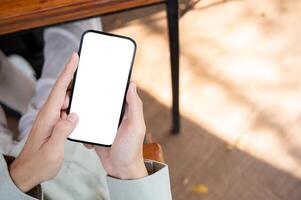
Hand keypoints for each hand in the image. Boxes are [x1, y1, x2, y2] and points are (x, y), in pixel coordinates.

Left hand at [9, 53, 78, 191]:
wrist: (28, 172)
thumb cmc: (39, 163)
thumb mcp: (52, 150)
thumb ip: (62, 131)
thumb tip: (74, 115)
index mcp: (48, 117)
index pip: (59, 90)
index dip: (68, 72)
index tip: (75, 58)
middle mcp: (49, 114)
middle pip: (63, 90)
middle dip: (75, 76)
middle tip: (88, 66)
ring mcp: (52, 119)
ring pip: (66, 99)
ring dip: (77, 91)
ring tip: (89, 84)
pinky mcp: (56, 124)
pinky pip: (67, 109)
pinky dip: (76, 104)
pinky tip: (83, 106)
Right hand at [85, 83, 147, 179]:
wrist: (120, 170)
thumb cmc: (131, 149)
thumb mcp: (135, 126)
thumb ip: (134, 106)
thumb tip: (132, 85)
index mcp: (126, 111)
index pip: (118, 92)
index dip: (110, 83)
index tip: (99, 75)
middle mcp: (115, 115)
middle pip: (101, 100)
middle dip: (92, 96)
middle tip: (80, 91)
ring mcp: (104, 124)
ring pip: (91, 112)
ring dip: (84, 111)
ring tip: (73, 106)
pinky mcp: (96, 133)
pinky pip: (86, 126)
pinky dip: (82, 126)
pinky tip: (78, 127)